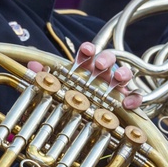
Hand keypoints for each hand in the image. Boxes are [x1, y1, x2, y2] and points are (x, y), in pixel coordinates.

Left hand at [27, 42, 141, 108]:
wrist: (94, 116)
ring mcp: (117, 86)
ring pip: (124, 74)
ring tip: (117, 79)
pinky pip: (136, 96)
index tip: (86, 50)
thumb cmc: (77, 97)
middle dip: (105, 60)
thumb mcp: (61, 88)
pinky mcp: (128, 99)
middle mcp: (103, 73)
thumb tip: (32, 67)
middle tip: (99, 65)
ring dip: (122, 74)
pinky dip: (134, 98)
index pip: (88, 54)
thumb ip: (47, 77)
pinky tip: (128, 104)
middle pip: (108, 59)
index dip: (88, 50)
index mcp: (87, 67)